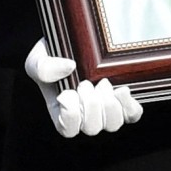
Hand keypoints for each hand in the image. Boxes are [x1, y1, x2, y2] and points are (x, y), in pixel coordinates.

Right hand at [24, 38, 142, 137]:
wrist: (70, 41)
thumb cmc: (51, 55)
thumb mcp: (38, 60)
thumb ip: (44, 68)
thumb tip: (69, 67)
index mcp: (61, 112)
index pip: (68, 129)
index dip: (71, 116)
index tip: (66, 93)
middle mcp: (84, 115)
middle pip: (92, 128)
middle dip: (90, 105)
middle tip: (85, 83)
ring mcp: (104, 108)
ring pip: (113, 124)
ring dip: (109, 105)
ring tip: (103, 83)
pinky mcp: (121, 100)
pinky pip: (132, 114)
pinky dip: (128, 105)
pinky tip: (122, 90)